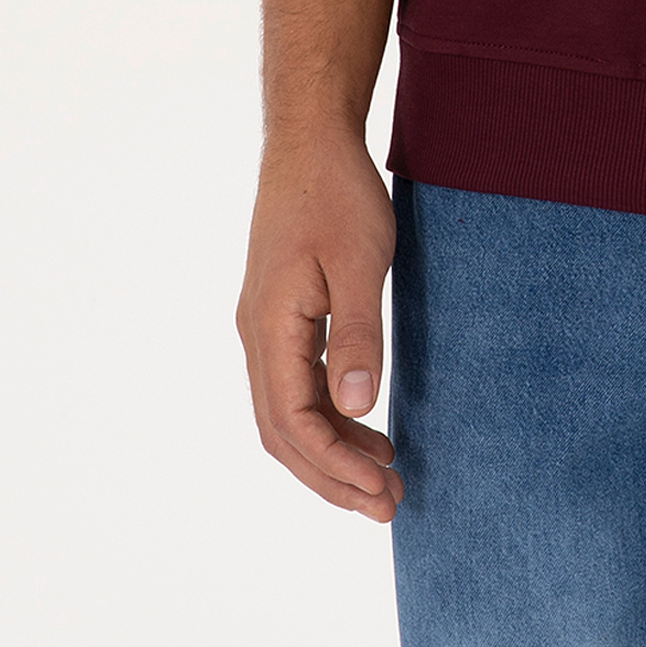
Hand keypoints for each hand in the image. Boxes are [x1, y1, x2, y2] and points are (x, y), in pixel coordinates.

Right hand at [236, 128, 403, 521]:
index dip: (336, 465)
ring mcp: (266, 325)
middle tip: (387, 507)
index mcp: (270, 327)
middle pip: (284, 431)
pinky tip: (365, 424)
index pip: (294, 422)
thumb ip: (358, 334)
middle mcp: (257, 334)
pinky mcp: (282, 313)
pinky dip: (329, 416)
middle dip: (332, 476)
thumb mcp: (360, 261)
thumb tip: (358, 407)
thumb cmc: (337, 192)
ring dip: (331, 451)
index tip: (381, 491)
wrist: (310, 138)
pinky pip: (297, 383)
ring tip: (385, 478)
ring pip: (288, 412)